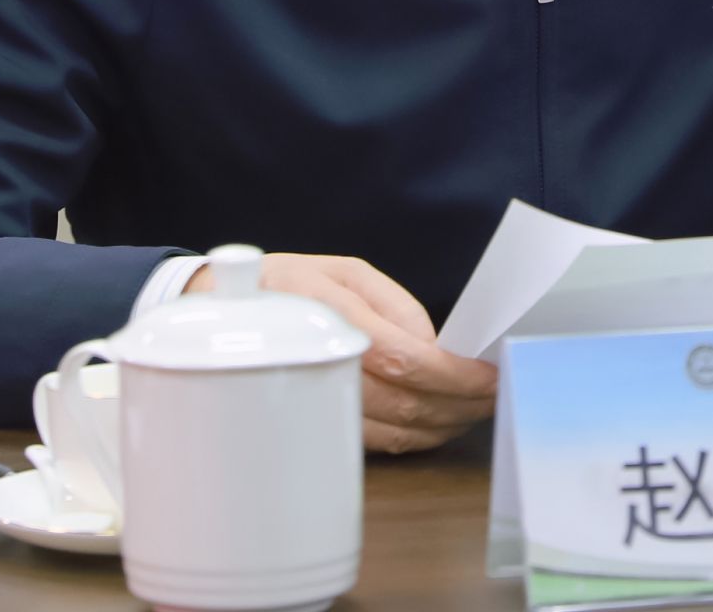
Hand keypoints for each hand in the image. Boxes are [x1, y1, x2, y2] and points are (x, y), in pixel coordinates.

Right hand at [185, 253, 496, 453]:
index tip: (490, 377)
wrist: (218, 315)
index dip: (455, 377)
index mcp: (334, 318)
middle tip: (494, 397)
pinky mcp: (315, 425)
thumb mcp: (344, 270)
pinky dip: (413, 437)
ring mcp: (317, 402)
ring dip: (442, 427)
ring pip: (395, 433)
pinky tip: (434, 422)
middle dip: (460, 406)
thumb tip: (434, 346)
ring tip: (473, 411)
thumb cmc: (289, 284)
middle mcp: (325, 365)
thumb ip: (395, 304)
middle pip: (407, 404)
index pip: (407, 361)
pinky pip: (375, 443)